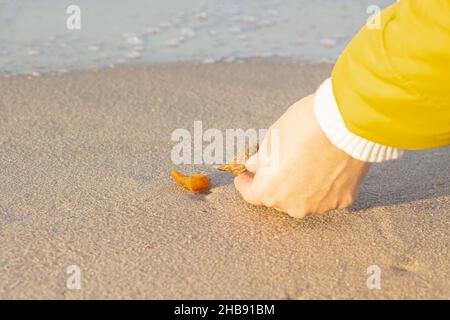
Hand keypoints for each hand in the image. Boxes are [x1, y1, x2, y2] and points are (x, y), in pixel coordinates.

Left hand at [234, 94, 370, 217]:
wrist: (346, 123)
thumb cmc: (303, 127)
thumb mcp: (272, 138)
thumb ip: (262, 159)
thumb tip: (254, 166)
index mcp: (269, 191)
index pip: (251, 195)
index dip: (245, 184)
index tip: (244, 177)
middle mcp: (292, 206)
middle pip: (278, 198)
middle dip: (274, 183)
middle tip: (277, 165)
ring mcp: (319, 206)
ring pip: (303, 199)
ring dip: (299, 186)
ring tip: (304, 163)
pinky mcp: (342, 200)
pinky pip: (327, 195)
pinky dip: (323, 185)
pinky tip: (325, 167)